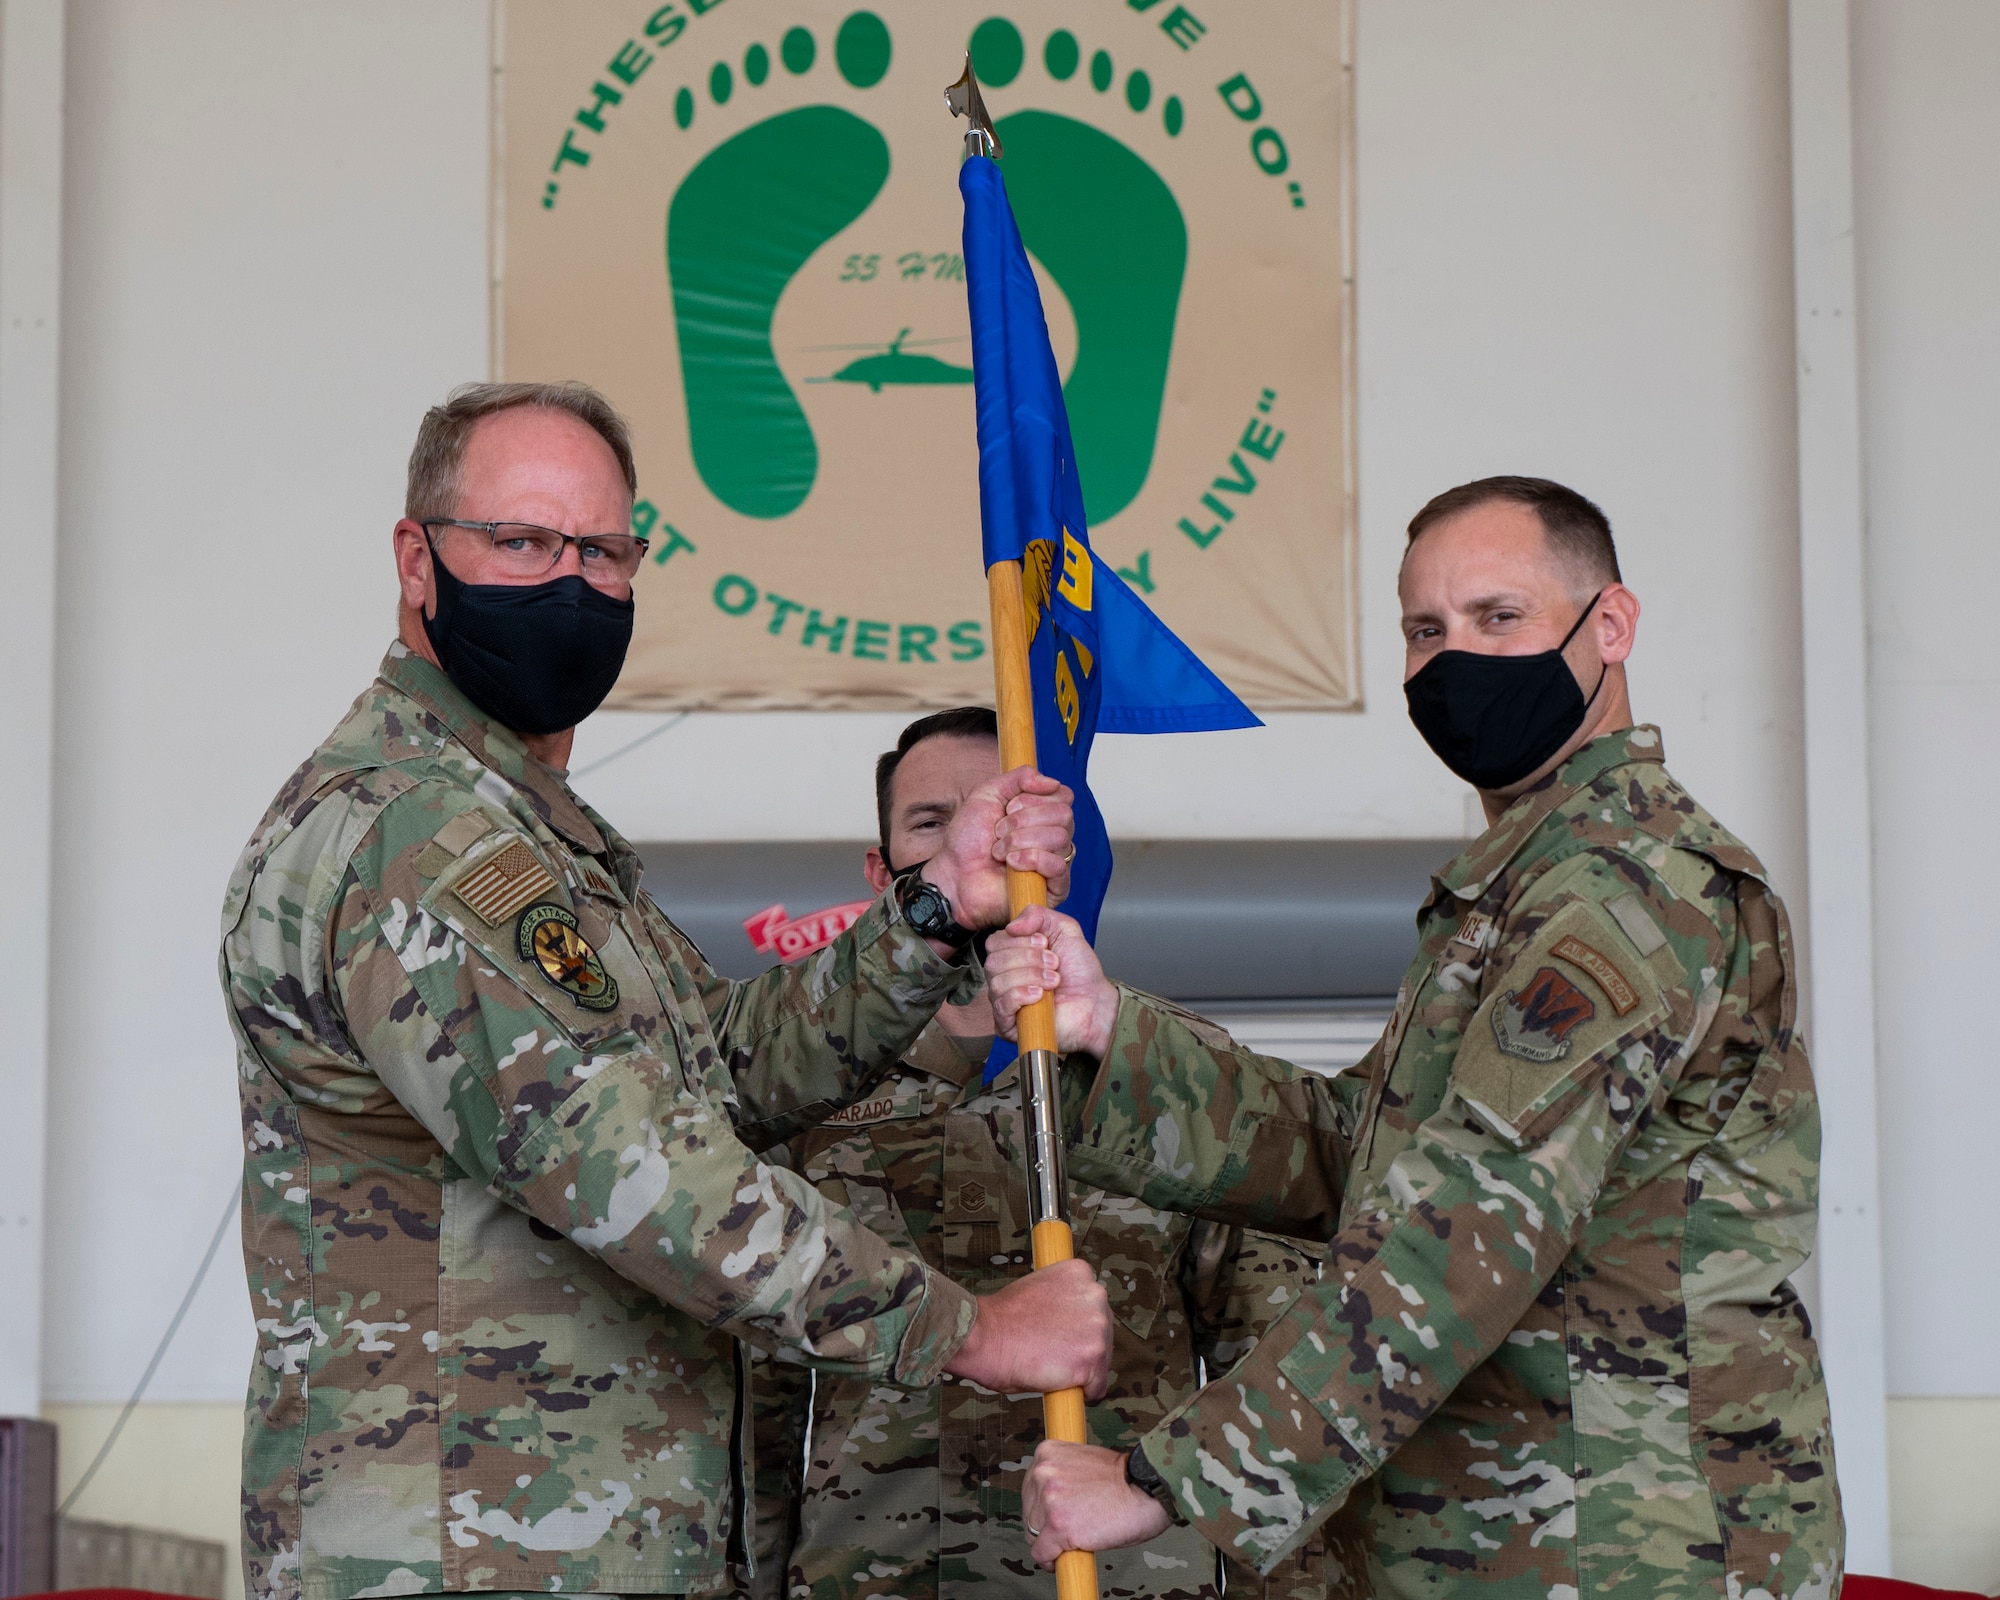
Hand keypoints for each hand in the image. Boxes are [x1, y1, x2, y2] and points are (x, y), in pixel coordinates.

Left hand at [923, 766, 1073, 929]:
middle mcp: (1054, 836)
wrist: (954, 874)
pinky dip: (1031, 860)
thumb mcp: (988, 793)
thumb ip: (1020, 777)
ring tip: (999, 851)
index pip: (1064, 796)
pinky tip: (1011, 864)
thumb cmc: (968, 840)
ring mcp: (1056, 862)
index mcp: (1043, 814)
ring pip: (1060, 838)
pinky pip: (1058, 866)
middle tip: (999, 831)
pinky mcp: (1054, 888)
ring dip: (1020, 841)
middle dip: (1023, 820)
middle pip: (1064, 814)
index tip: (1009, 807)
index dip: (1034, 798)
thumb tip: (1053, 782)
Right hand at [944, 1258, 1110, 1398]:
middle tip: (1051, 1352)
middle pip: (1103, 1331)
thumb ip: (1062, 1300)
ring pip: (1102, 1359)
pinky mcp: (1093, 1357)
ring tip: (1050, 1365)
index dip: (1076, 1323)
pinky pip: (1097, 1386)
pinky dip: (1081, 1391)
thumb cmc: (1001, 1318)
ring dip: (1081, 1367)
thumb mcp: (1038, 1289)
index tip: (1060, 1333)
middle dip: (1082, 1345)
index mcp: (1080, 1273)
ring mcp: (1097, 1327)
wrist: (984, 1336)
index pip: (1093, 1304)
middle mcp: (1095, 1295)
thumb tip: (1069, 1322)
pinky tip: (1058, 1383)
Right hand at [983, 904, 1118, 1058]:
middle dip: (1028, 959)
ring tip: (1053, 981)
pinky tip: (1040, 996)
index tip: (1045, 943)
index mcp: (1011, 955)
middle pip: (994, 962)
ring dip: (1030, 977)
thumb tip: (1012, 925)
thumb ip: (1038, 915)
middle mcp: (1003, 978)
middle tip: (1054, 964)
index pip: (994, 943)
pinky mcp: (1008, 1025)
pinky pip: (1001, 1006)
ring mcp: (1004, 1002)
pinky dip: (1021, 995)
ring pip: (997, 983)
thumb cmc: (1080, 971)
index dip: (1019, 941)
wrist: (1096, 1002)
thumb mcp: (1064, 930)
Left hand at [1023, 1441, 1171, 1566]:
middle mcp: (1044, 1474)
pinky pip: (1042, 1554)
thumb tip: (1050, 1500)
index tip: (1051, 1516)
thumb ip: (1062, 1475)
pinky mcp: (1059, 1527)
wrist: (1146, 1489)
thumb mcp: (1083, 1463)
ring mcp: (1050, 1501)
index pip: (1029, 1489)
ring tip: (1077, 1538)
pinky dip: (1051, 1561)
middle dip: (1046, 1526)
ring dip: (1052, 1542)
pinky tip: (1067, 1557)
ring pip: (1034, 1535)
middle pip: (1029, 1513)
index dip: (1041, 1508)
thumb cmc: (1124, 1479)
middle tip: (1070, 1529)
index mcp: (1047, 1453)